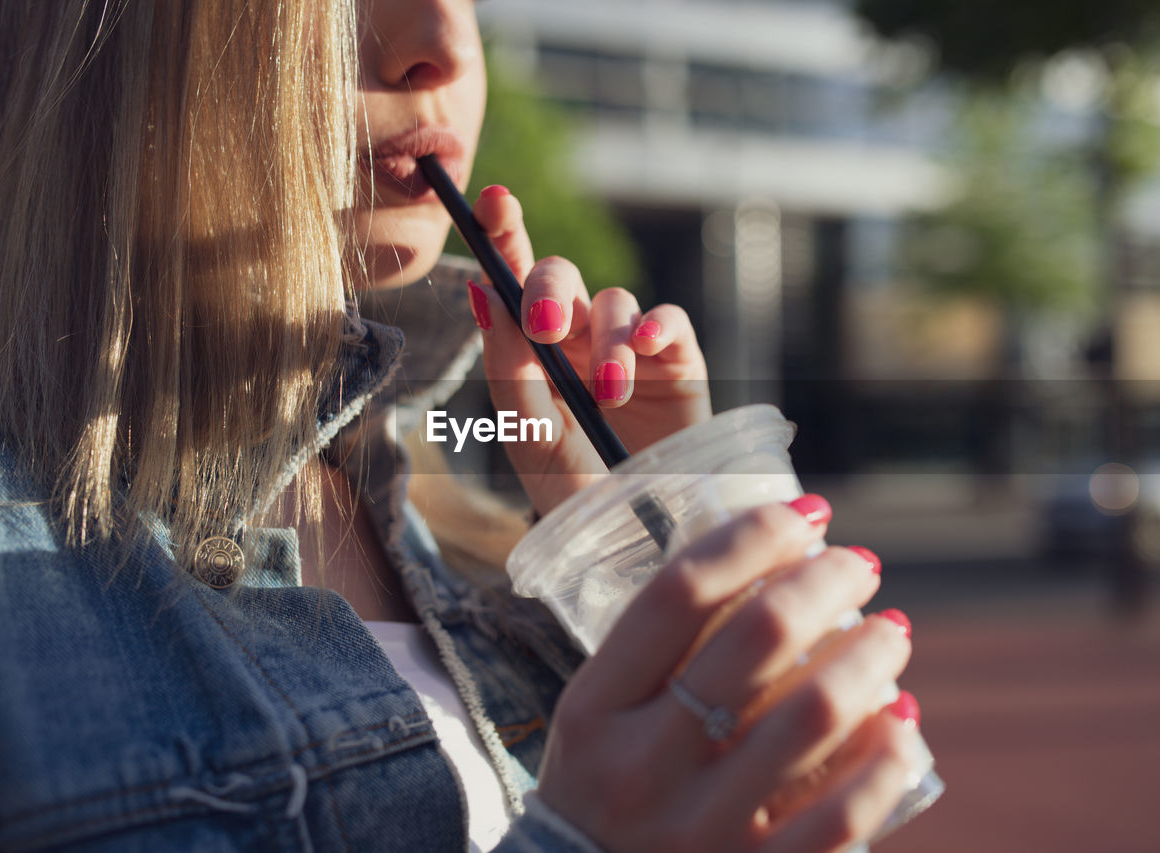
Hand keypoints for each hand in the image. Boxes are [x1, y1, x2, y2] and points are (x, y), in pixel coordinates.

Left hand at [468, 185, 711, 514]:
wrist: (637, 534)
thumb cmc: (574, 490)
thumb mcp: (532, 436)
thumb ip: (508, 366)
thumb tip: (481, 292)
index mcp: (532, 351)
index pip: (513, 281)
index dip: (503, 236)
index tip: (492, 201)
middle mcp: (578, 340)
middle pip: (561, 278)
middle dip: (549, 292)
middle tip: (543, 329)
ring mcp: (630, 348)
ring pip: (616, 303)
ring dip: (609, 342)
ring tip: (609, 395)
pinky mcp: (678, 362)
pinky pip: (670, 320)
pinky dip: (658, 328)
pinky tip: (648, 350)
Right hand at [534, 501, 921, 851]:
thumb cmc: (607, 786)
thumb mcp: (597, 713)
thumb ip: (655, 645)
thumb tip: (741, 548)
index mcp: (596, 708)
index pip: (680, 593)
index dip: (753, 537)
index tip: (805, 515)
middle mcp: (641, 766)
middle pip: (757, 637)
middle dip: (826, 582)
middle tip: (858, 565)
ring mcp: (698, 831)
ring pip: (813, 715)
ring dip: (869, 655)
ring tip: (890, 631)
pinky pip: (843, 813)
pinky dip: (886, 757)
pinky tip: (901, 722)